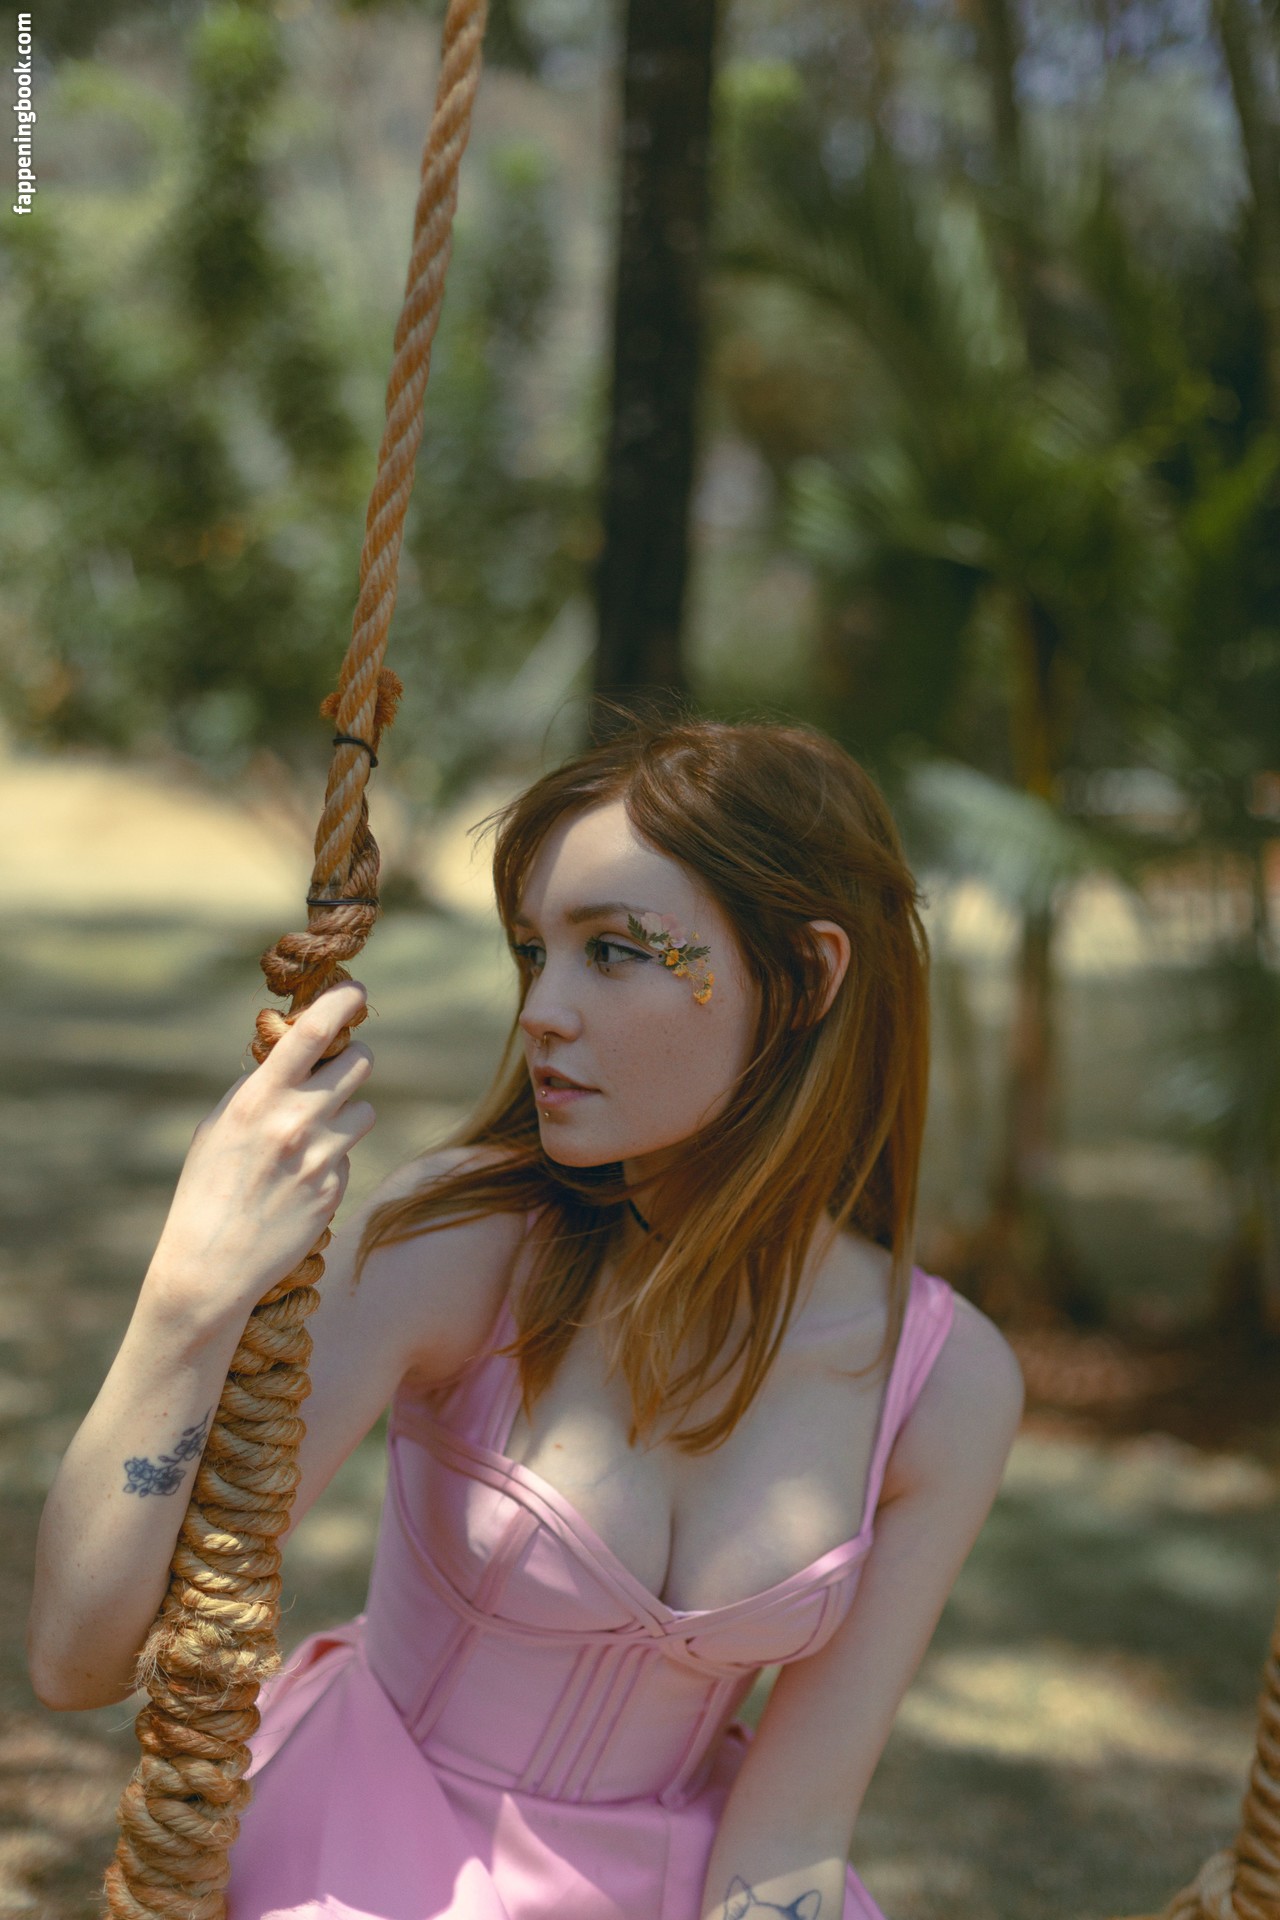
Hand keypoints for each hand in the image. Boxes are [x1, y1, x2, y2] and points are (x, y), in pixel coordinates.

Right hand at [146, 980, 376, 1327]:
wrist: (212, 1265)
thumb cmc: (207, 1188)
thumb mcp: (219, 1125)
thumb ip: (259, 1087)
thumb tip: (293, 1051)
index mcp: (258, 1097)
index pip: (314, 1032)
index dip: (342, 1002)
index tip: (357, 991)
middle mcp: (296, 1121)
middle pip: (360, 1062)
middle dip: (353, 1058)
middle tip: (337, 1067)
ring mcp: (322, 1156)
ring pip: (365, 1108)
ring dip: (347, 1111)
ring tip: (311, 1134)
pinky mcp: (336, 1187)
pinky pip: (350, 1152)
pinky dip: (334, 1156)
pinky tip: (300, 1178)